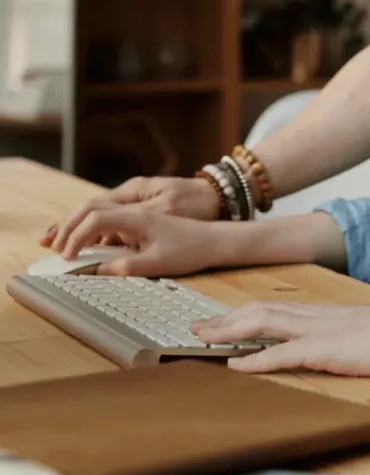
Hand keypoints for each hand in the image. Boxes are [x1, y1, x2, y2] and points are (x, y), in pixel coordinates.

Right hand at [41, 176, 219, 251]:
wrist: (216, 235)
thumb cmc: (191, 246)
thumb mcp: (159, 261)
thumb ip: (127, 266)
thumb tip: (98, 271)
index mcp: (138, 211)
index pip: (95, 217)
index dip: (76, 236)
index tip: (67, 258)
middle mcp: (134, 203)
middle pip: (90, 208)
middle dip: (67, 225)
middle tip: (49, 245)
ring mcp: (137, 206)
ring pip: (98, 211)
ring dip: (77, 226)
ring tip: (56, 243)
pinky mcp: (139, 215)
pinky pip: (109, 218)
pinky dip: (91, 229)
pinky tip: (83, 244)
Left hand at [192, 299, 369, 375]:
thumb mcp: (363, 331)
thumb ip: (342, 333)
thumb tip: (331, 341)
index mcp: (323, 312)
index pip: (273, 306)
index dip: (242, 313)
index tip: (219, 319)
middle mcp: (315, 315)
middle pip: (260, 310)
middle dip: (225, 319)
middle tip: (195, 327)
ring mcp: (320, 330)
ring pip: (264, 323)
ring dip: (230, 331)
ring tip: (203, 339)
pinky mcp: (327, 350)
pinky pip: (284, 353)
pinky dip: (256, 360)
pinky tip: (236, 366)